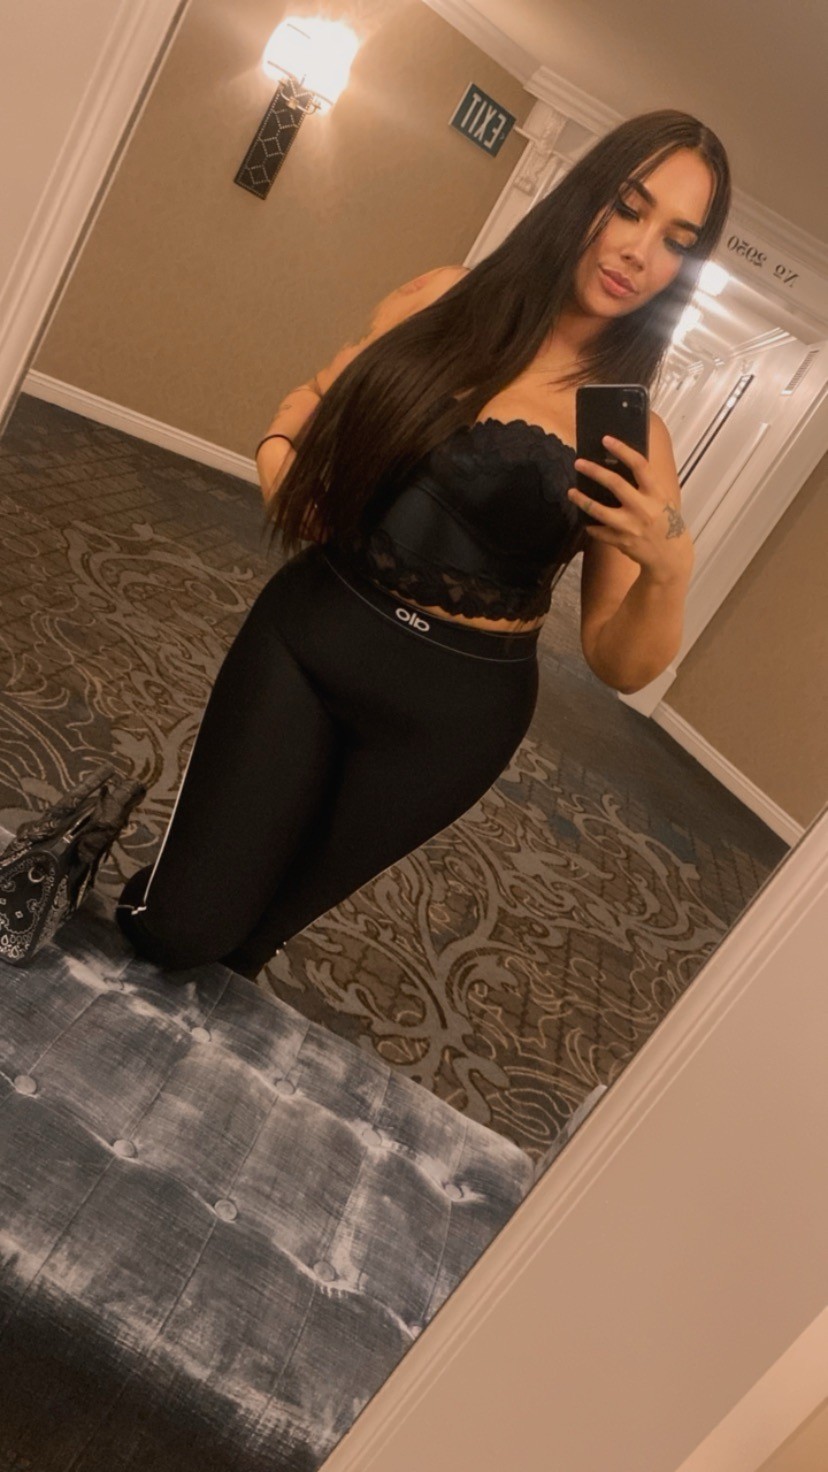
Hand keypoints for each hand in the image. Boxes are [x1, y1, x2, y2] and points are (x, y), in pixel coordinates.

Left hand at [567, 434, 693, 581]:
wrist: (671, 556)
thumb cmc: (666, 522)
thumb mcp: (662, 500)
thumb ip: (645, 486)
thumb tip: (619, 465)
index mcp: (656, 493)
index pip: (639, 465)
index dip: (622, 450)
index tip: (606, 439)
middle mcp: (644, 508)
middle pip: (615, 484)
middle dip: (594, 471)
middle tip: (578, 463)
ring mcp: (631, 527)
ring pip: (600, 511)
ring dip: (582, 500)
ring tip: (571, 492)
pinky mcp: (622, 542)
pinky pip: (600, 532)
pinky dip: (591, 526)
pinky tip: (584, 520)